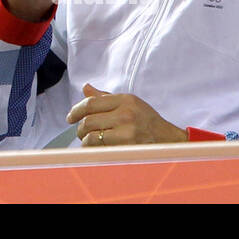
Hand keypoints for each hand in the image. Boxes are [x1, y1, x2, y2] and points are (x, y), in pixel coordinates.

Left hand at [67, 82, 187, 146]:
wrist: (168, 139)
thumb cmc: (147, 121)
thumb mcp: (130, 103)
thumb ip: (105, 97)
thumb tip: (86, 88)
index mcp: (125, 100)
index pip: (91, 103)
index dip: (76, 110)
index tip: (70, 117)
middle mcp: (126, 114)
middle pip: (89, 121)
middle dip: (80, 129)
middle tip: (80, 132)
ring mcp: (127, 132)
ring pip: (92, 137)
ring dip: (85, 141)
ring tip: (88, 141)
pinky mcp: (128, 147)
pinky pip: (102, 149)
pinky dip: (94, 150)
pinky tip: (97, 149)